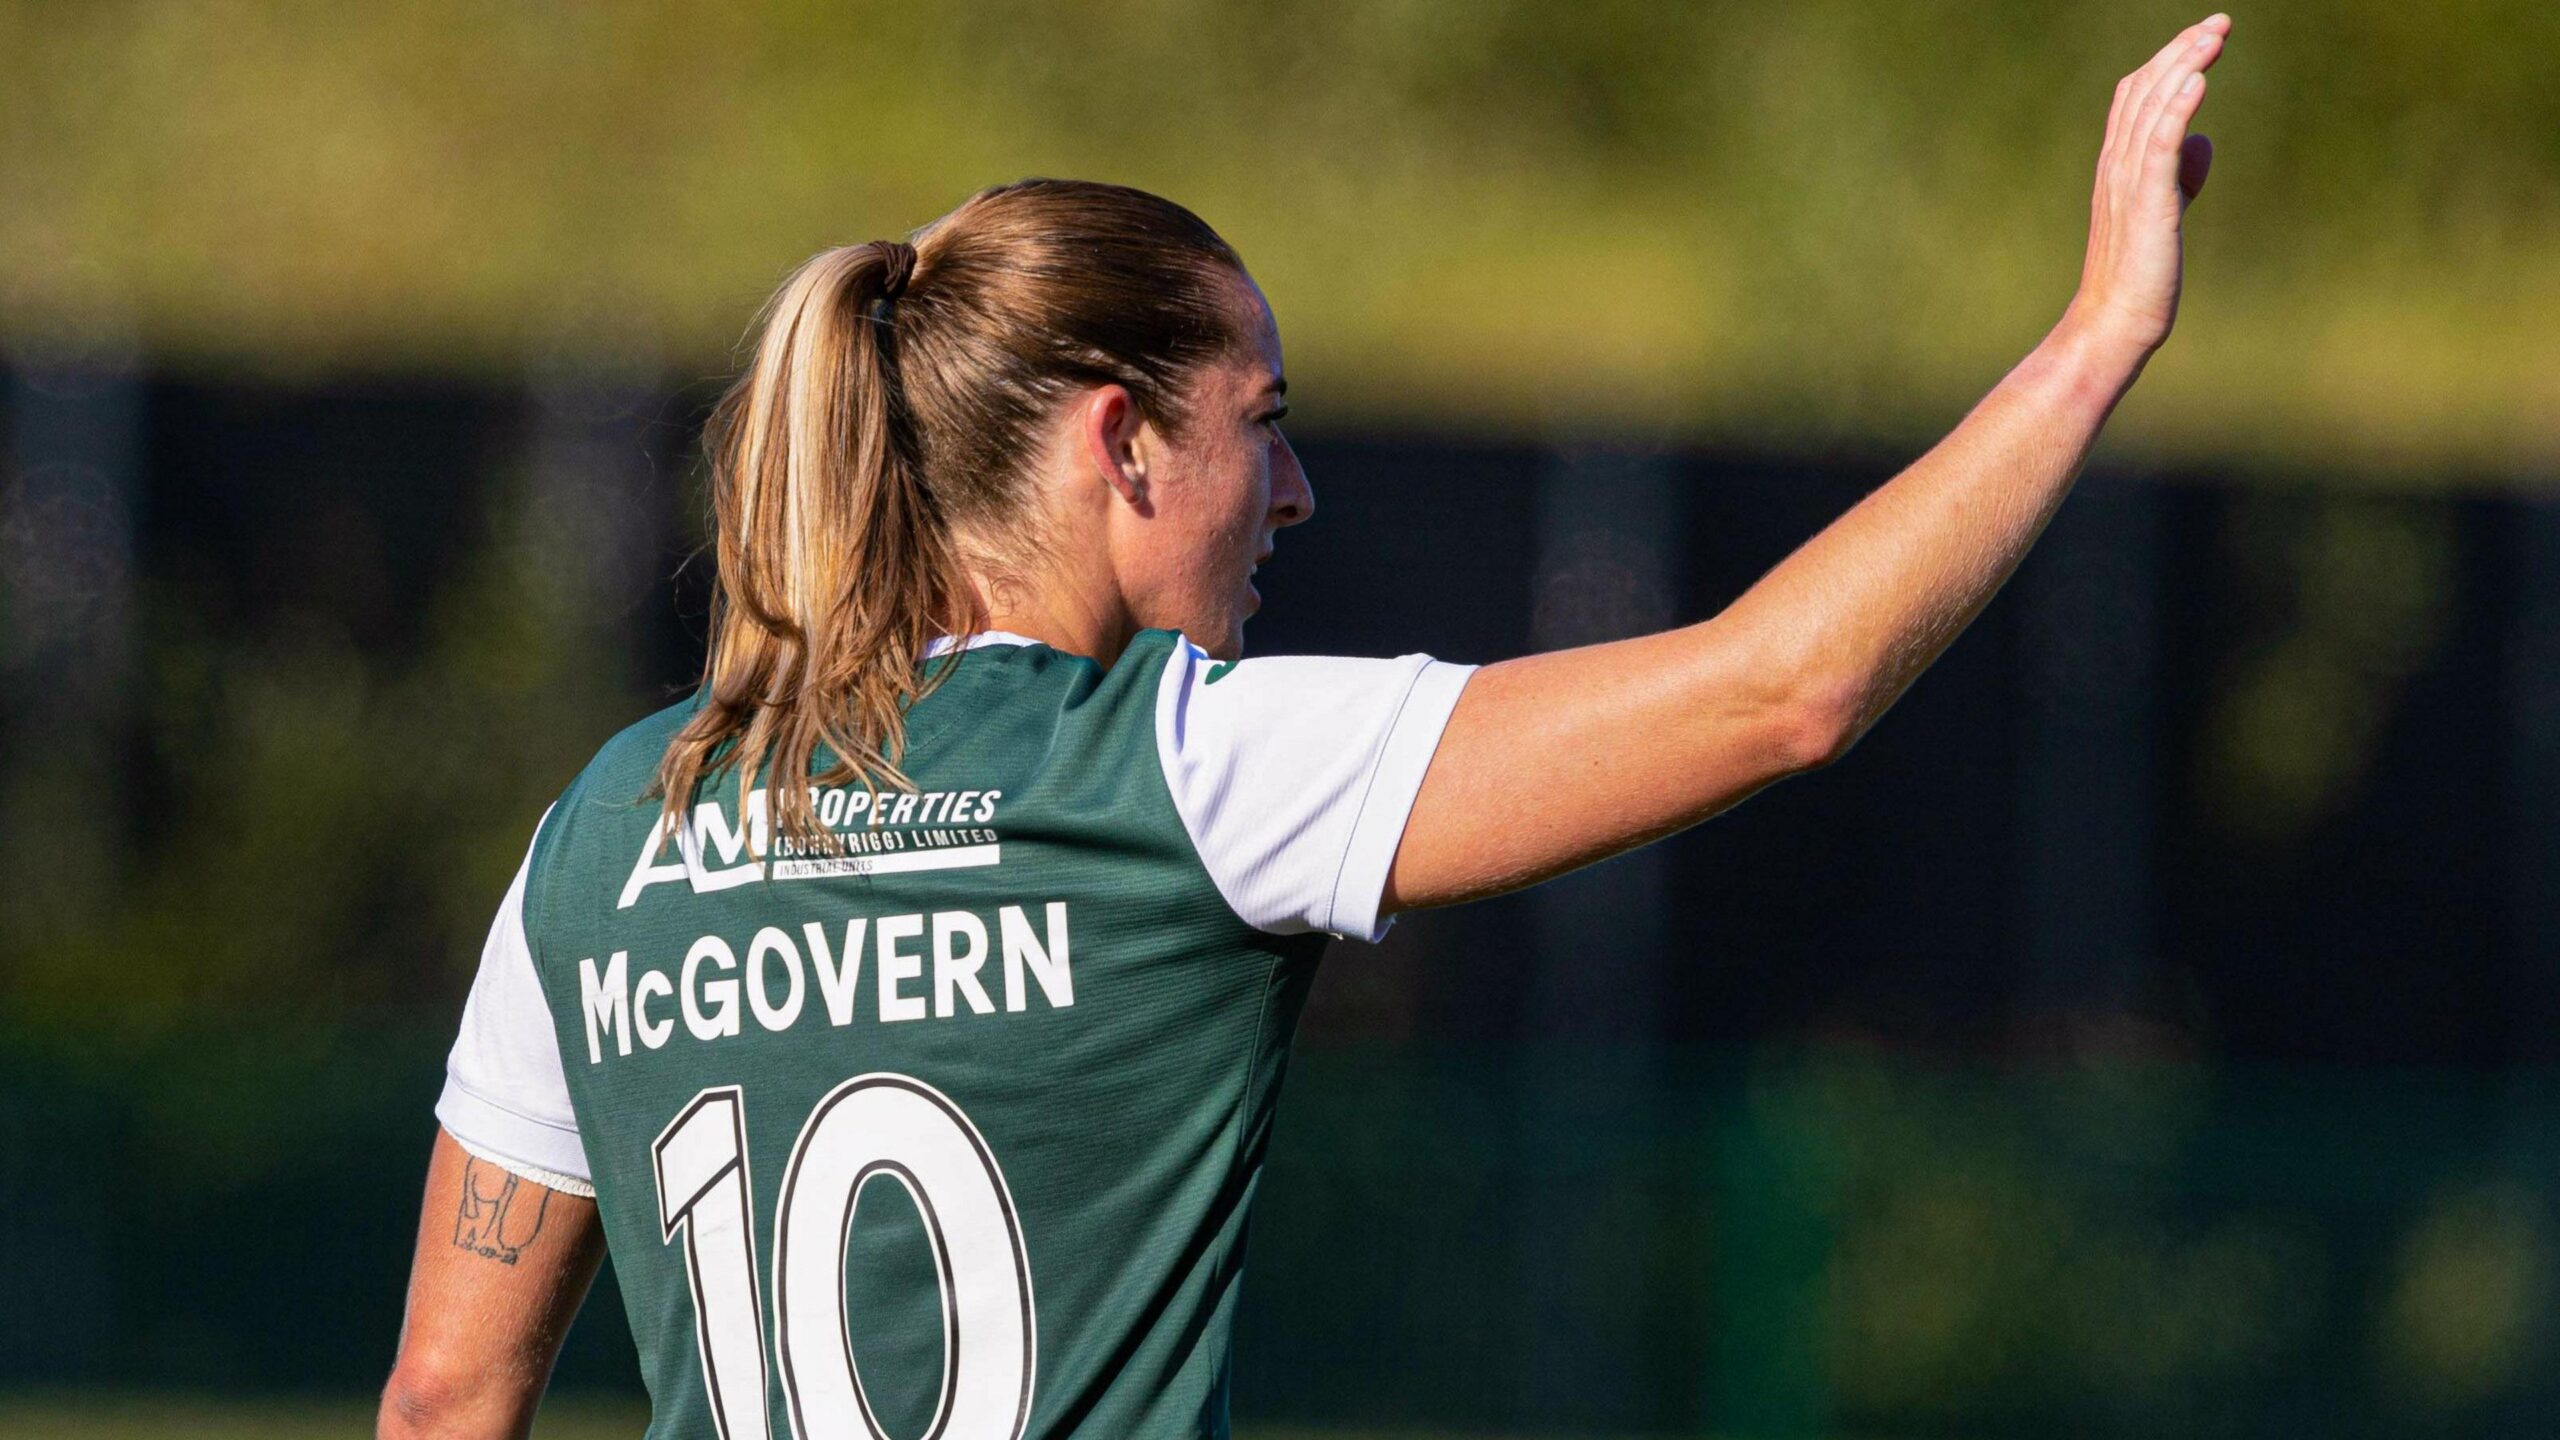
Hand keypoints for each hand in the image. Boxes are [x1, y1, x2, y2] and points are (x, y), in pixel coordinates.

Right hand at [2066, 14, 2228, 358]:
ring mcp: (2128, 184)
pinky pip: (2159, 146)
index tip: (2204, 36)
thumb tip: (2204, 141)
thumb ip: (2182, 175)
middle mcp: (2117, 167)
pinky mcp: (2147, 204)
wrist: (2115, 323)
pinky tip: (2198, 80)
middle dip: (2182, 52)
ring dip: (2184, 67)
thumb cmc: (2139, 277)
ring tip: (2214, 36)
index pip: (2136, 98)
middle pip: (2145, 92)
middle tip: (2219, 23)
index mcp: (2118, 168)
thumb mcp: (2164, 213)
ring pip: (2153, 110)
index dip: (2169, 62)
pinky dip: (2177, 108)